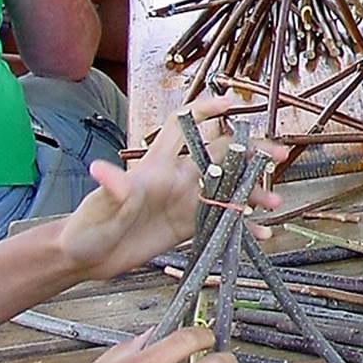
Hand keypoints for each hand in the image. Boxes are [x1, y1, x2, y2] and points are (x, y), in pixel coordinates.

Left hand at [56, 93, 285, 282]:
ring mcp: (186, 200)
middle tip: (278, 154)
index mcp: (157, 165)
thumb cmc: (87, 227)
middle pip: (220, 154)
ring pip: (229, 188)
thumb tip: (103, 169)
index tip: (232, 104)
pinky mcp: (189, 223)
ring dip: (254, 191)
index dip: (204, 110)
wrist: (84, 258)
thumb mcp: (99, 208)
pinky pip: (223, 220)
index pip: (183, 126)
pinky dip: (243, 226)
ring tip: (274, 202)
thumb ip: (110, 190)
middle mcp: (177, 177)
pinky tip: (260, 234)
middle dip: (251, 150)